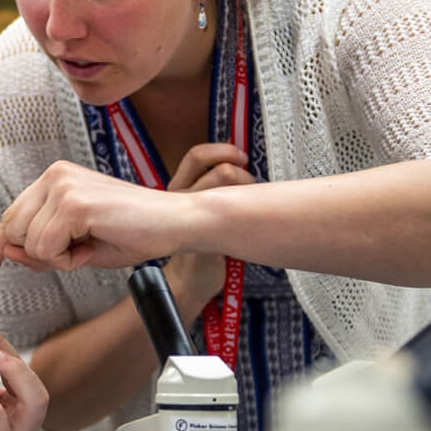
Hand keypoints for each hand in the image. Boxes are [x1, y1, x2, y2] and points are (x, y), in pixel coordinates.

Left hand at [0, 161, 175, 277]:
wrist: (177, 223)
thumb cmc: (134, 233)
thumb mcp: (78, 245)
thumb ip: (41, 247)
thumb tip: (6, 252)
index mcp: (55, 178)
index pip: (12, 216)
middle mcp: (54, 175)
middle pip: (14, 231)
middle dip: (41, 256)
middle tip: (79, 254)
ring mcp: (62, 186)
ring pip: (29, 244)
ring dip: (59, 259)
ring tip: (91, 246)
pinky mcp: (73, 202)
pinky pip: (46, 248)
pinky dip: (68, 261)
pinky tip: (93, 248)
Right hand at [165, 143, 253, 310]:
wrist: (189, 280)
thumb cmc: (200, 244)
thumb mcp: (200, 208)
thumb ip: (210, 184)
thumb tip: (236, 163)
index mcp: (179, 188)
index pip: (197, 155)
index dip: (223, 150)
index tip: (239, 157)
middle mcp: (182, 199)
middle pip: (223, 170)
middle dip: (246, 178)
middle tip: (248, 189)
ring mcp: (193, 218)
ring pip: (232, 191)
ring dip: (251, 195)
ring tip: (247, 209)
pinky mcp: (205, 237)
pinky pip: (236, 218)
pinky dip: (251, 217)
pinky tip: (248, 228)